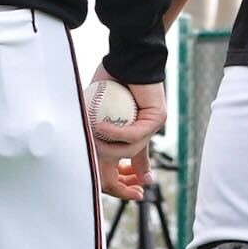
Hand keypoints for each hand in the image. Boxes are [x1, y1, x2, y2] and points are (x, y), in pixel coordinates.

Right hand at [92, 77, 163, 199]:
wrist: (126, 56)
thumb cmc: (110, 78)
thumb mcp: (98, 110)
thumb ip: (99, 133)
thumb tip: (90, 154)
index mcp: (133, 132)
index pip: (133, 162)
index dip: (126, 182)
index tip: (123, 192)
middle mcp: (145, 131)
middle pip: (132, 162)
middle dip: (120, 178)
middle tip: (100, 169)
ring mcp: (153, 124)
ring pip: (131, 148)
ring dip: (109, 145)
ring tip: (95, 133)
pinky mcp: (158, 117)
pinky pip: (134, 133)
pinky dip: (116, 131)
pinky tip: (101, 125)